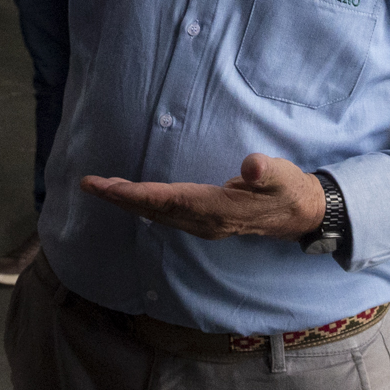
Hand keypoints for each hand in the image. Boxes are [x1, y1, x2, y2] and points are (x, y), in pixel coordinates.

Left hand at [80, 153, 324, 241]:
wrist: (299, 215)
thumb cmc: (288, 189)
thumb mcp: (283, 177)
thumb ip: (266, 172)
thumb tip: (251, 165)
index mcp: (219, 211)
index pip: (170, 201)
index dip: (138, 194)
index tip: (109, 188)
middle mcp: (205, 222)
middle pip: (155, 210)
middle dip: (121, 198)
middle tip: (90, 185)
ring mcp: (203, 225)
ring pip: (157, 213)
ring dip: (128, 201)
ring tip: (100, 187)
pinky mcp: (203, 221)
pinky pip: (165, 213)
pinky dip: (143, 203)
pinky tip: (129, 196)